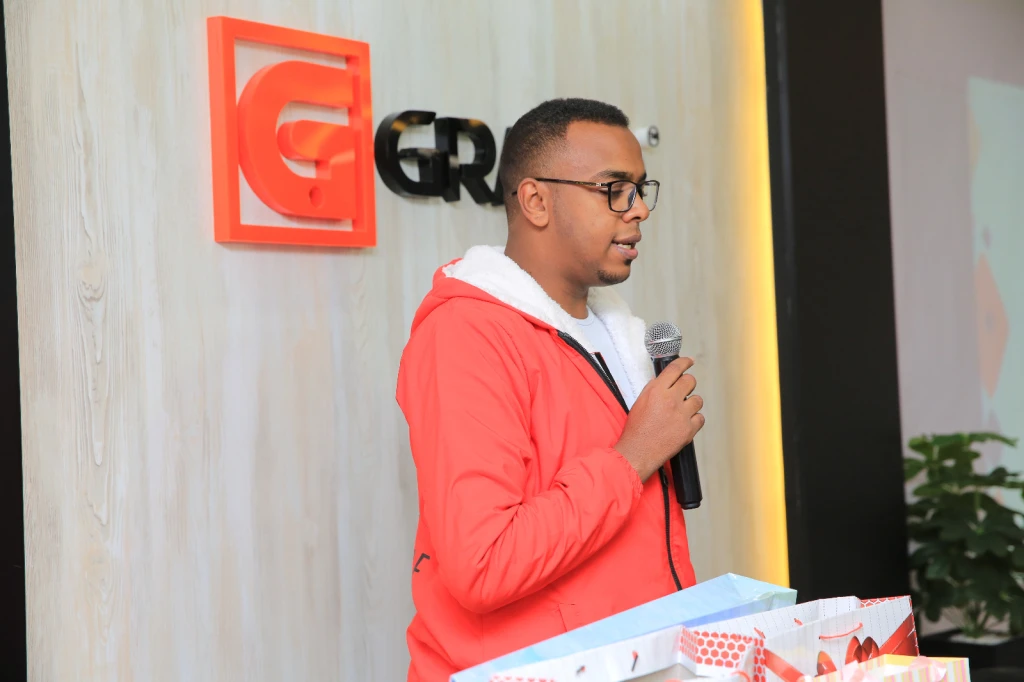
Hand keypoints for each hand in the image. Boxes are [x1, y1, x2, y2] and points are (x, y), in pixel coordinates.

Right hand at [614, 357, 703, 480]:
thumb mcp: (640, 402)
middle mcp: (671, 400)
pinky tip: (684, 423)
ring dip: (691, 403)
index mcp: (657, 391)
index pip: (675, 369)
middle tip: (682, 392)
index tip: (689, 361)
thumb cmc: (636, 430)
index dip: (685, 362)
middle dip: (687, 385)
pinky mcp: (689, 429)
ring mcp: (682, 415)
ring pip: (698, 400)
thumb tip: (663, 380)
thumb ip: (653, 389)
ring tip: (681, 411)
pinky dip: (694, 420)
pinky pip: (700, 418)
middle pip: (690, 381)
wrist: (638, 451)